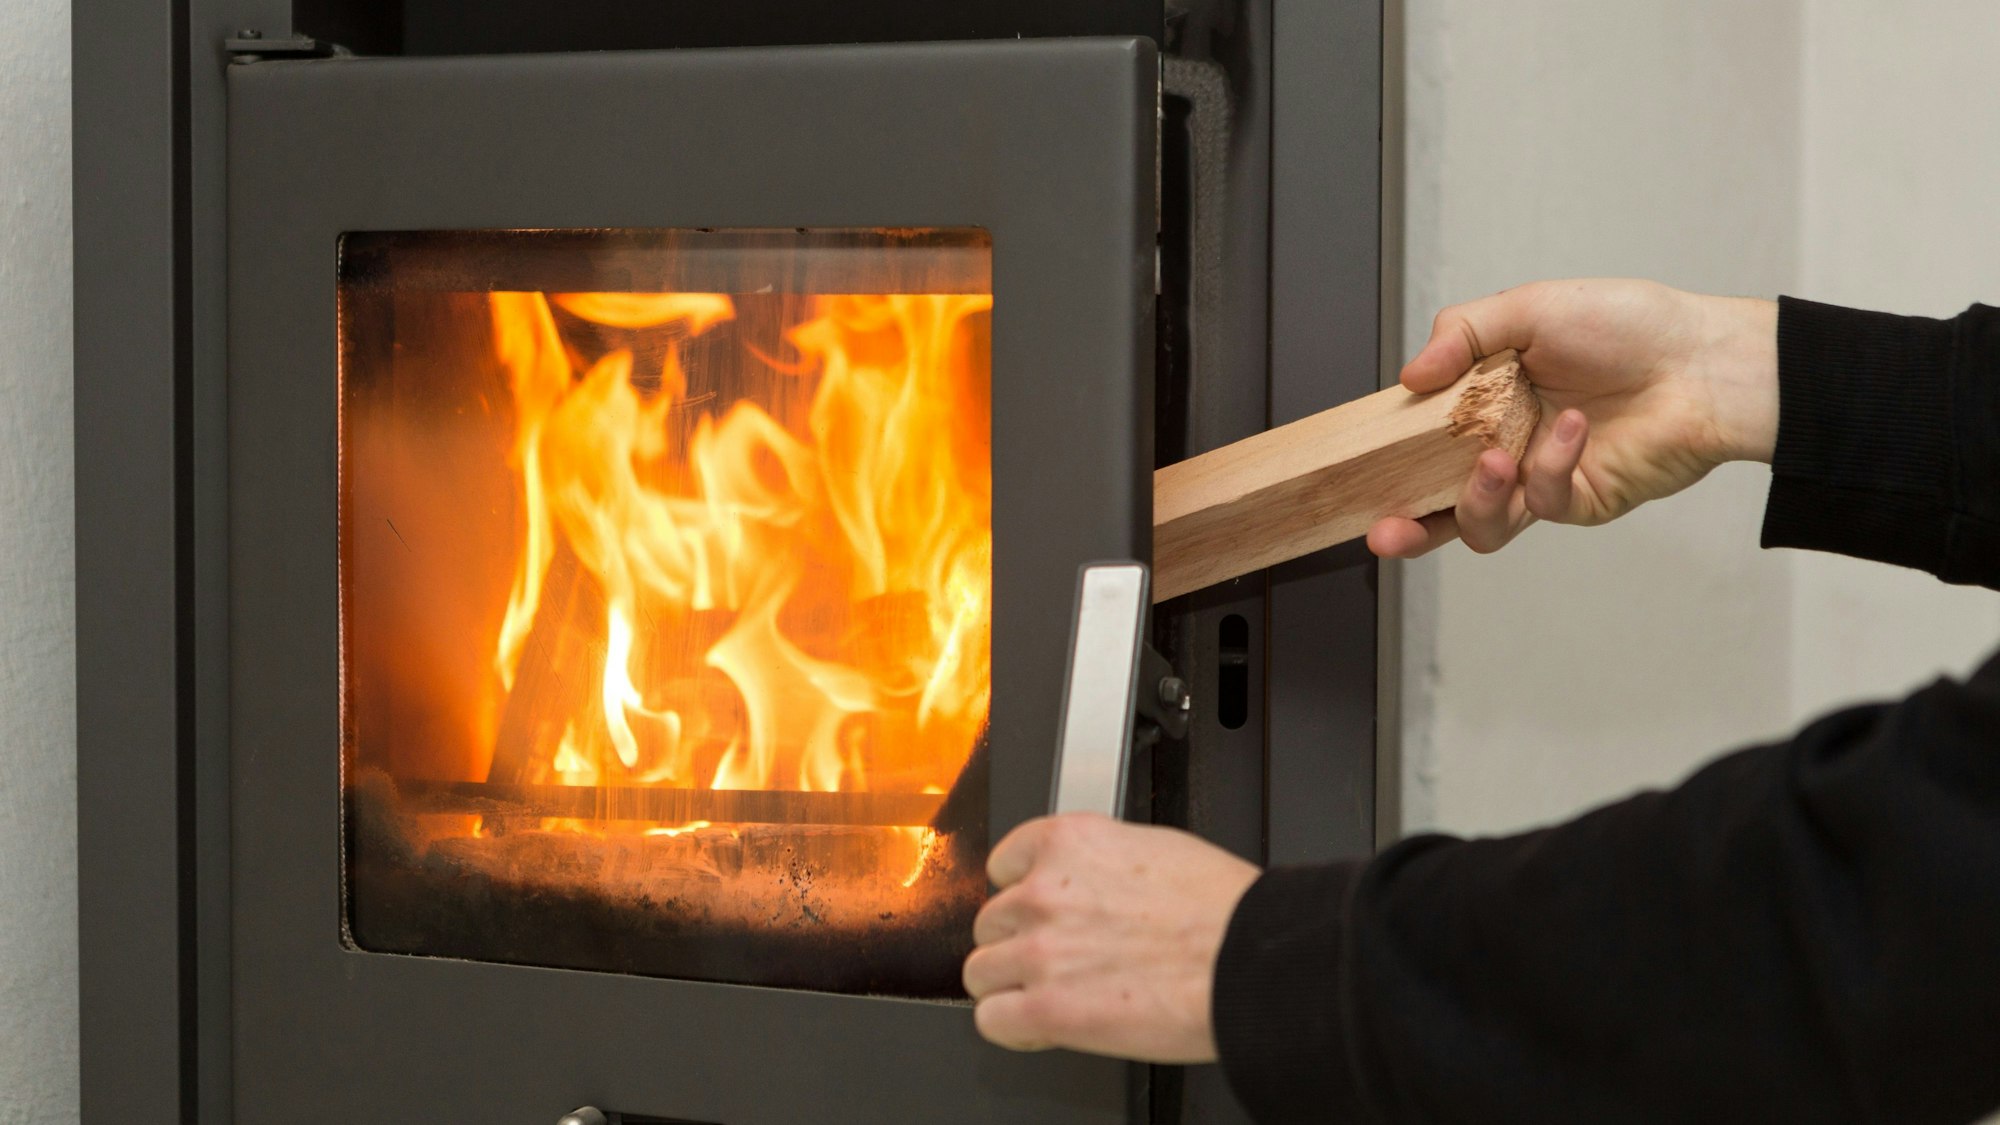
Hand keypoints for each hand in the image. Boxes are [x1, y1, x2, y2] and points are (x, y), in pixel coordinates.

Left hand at [964, 814, 1259, 1062]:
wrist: (1250, 962)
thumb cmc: (1224, 910)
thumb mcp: (1156, 849)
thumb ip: (1100, 864)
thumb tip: (1089, 883)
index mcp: (1070, 843)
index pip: (1003, 864)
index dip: (1022, 893)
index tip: (1038, 912)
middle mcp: (1044, 891)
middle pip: (991, 921)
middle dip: (1021, 942)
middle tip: (1060, 959)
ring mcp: (1040, 951)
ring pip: (980, 971)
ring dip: (1011, 985)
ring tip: (1052, 994)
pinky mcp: (1047, 1009)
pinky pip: (992, 1019)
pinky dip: (1013, 1026)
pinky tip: (1043, 1026)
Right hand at [1368, 279, 1778, 557]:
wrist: (1705, 362)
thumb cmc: (1630, 326)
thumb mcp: (1531, 308)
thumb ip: (1462, 334)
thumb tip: (1409, 376)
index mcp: (1486, 402)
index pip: (1423, 441)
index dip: (1390, 460)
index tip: (1359, 467)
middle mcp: (1506, 446)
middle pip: (1440, 503)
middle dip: (1406, 527)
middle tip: (1383, 531)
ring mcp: (1540, 479)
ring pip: (1483, 523)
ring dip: (1475, 498)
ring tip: (1491, 461)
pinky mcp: (1579, 502)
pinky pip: (1542, 501)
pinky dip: (1550, 464)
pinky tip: (1572, 427)